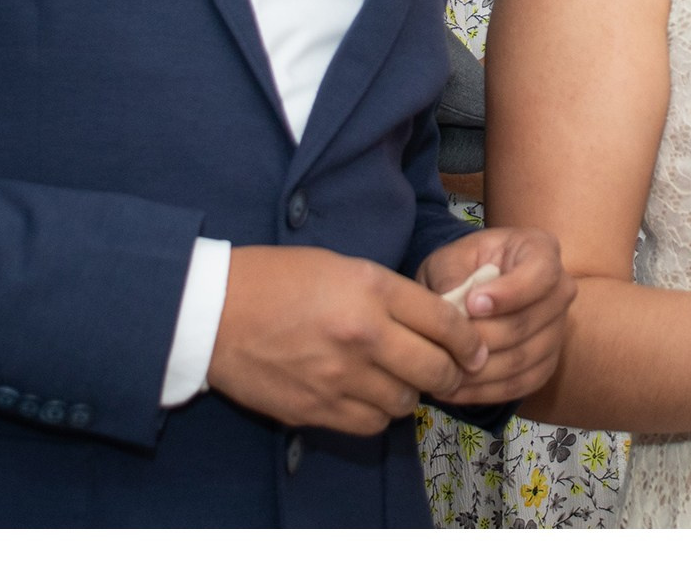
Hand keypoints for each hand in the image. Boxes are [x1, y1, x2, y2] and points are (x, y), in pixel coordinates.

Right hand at [207, 246, 487, 436]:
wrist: (215, 312)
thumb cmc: (278, 279)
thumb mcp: (342, 266)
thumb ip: (390, 294)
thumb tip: (435, 321)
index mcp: (370, 290)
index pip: (445, 322)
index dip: (469, 340)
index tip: (475, 348)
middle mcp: (363, 335)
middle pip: (436, 369)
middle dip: (453, 373)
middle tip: (453, 372)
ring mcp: (340, 377)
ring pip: (405, 402)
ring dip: (410, 392)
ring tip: (399, 379)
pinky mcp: (318, 409)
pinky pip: (371, 424)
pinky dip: (378, 413)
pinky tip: (368, 395)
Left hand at [418, 226, 574, 405]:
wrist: (472, 290)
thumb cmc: (462, 268)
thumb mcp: (449, 259)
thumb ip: (451, 276)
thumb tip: (454, 306)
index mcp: (541, 250)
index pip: (540, 275)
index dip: (508, 294)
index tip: (471, 304)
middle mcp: (560, 290)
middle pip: (527, 323)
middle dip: (482, 338)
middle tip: (445, 347)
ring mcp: (558, 330)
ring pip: (523, 359)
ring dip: (480, 371)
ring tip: (442, 372)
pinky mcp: (547, 363)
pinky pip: (521, 384)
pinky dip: (485, 392)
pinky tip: (454, 390)